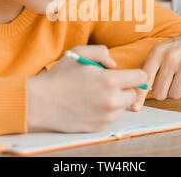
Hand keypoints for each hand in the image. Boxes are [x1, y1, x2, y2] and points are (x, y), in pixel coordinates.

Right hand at [27, 45, 147, 132]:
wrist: (40, 103)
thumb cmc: (59, 76)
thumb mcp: (79, 52)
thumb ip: (102, 52)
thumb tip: (115, 64)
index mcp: (109, 80)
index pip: (140, 78)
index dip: (135, 74)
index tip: (128, 74)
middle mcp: (111, 100)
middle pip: (133, 94)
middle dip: (125, 88)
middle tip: (108, 83)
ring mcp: (106, 116)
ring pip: (122, 107)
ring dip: (115, 100)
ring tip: (95, 94)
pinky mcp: (99, 126)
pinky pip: (110, 117)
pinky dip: (105, 111)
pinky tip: (90, 104)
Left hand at [132, 24, 180, 110]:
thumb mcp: (164, 49)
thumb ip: (148, 66)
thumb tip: (134, 88)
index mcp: (158, 51)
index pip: (144, 79)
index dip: (139, 95)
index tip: (135, 108)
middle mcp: (171, 57)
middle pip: (160, 93)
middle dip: (166, 91)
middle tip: (174, 79)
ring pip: (176, 95)